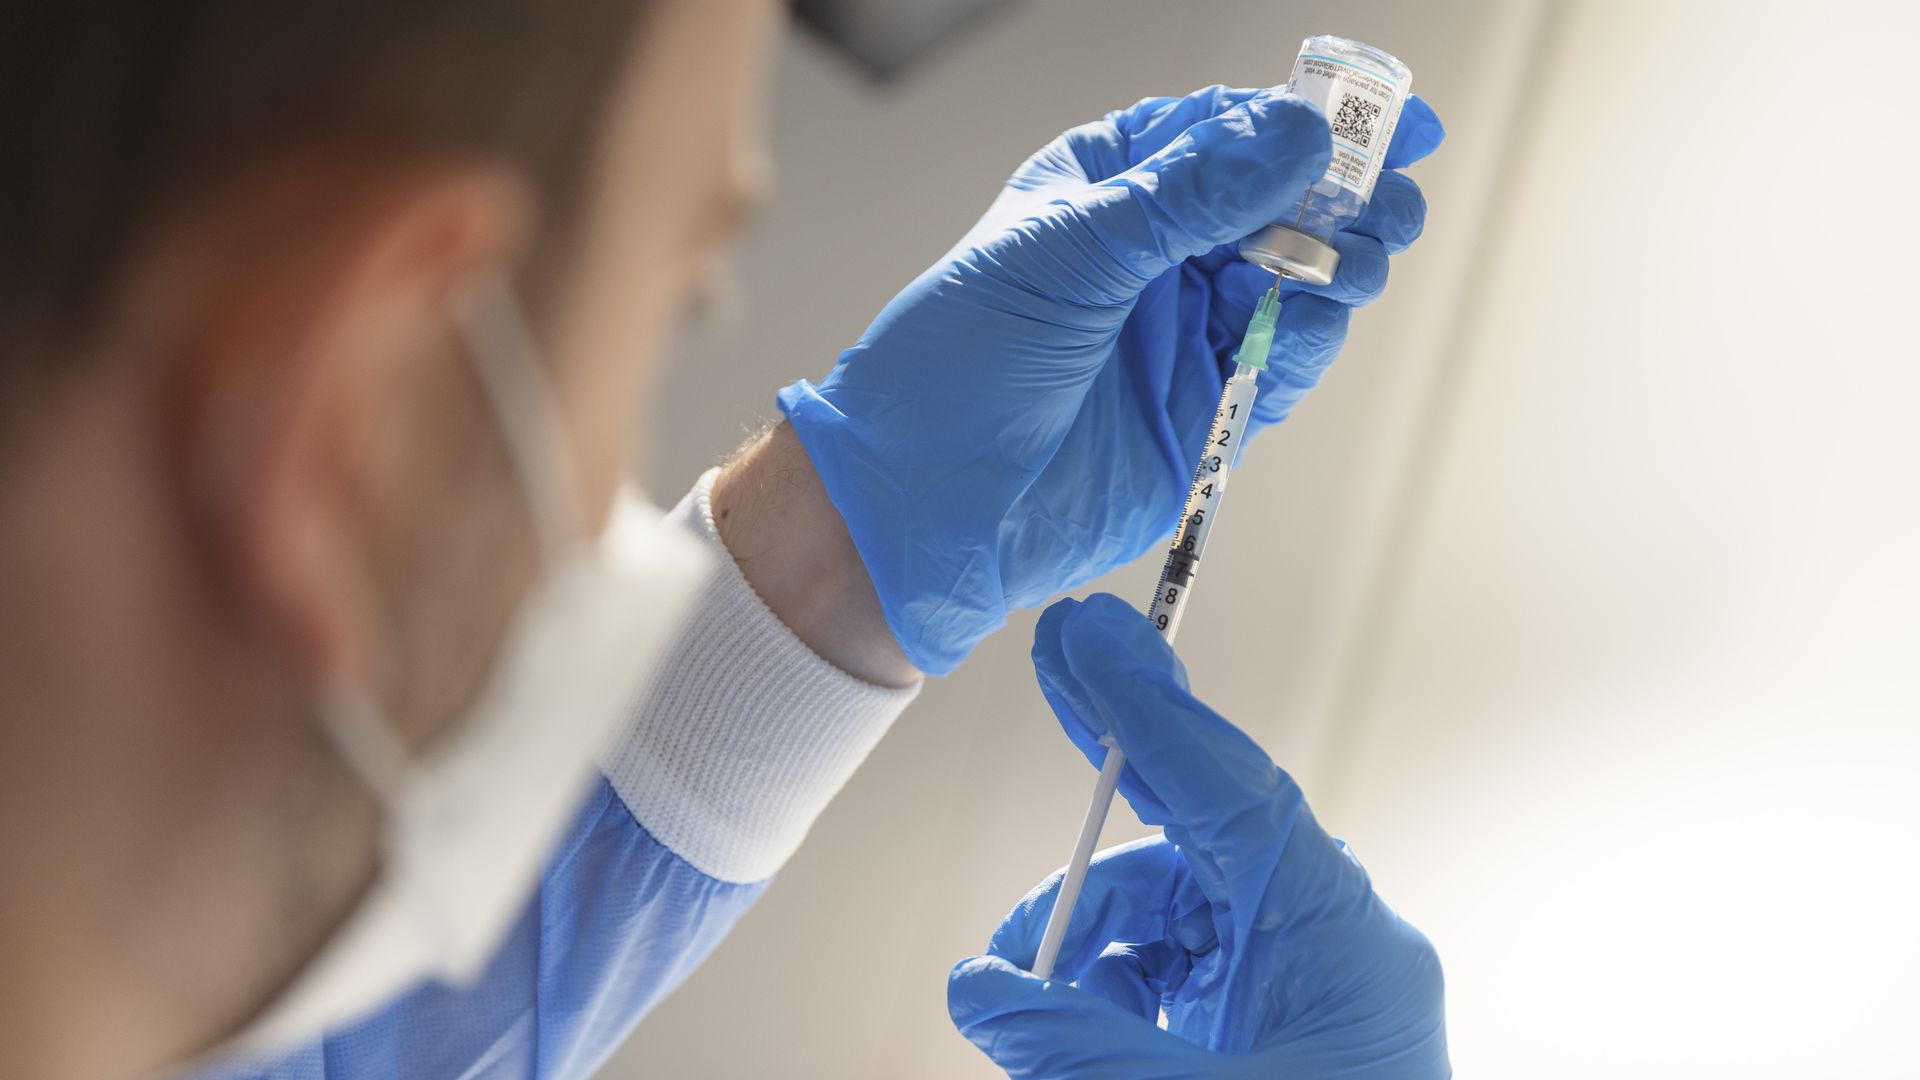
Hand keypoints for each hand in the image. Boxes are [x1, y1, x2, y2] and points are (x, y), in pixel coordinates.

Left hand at [779, 86, 1442, 673]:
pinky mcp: (1204, 406)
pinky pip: (1281, 359)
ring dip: (1335, 265)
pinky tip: (1308, 321)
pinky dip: (1307, 338)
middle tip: (1387, 200)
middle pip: (1279, 202)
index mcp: (1107, 186)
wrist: (924, 505)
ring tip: (1348, 264)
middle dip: (1342, 195)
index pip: (1225, 130)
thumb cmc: (953, 364)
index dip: (1307, 119)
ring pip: (1295, 279)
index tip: (1386, 119)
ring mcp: (1180, 330)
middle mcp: (1151, 253)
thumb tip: (1295, 136)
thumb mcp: (1068, 253)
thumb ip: (1189, 195)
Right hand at [947, 594, 1447, 1077]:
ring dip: (1082, 943)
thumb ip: (1079, 1043)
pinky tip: (1072, 1040)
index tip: (1086, 640)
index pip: (1233, 793)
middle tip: (1055, 670)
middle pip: (1198, 832)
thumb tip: (981, 986)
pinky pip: (1170, 971)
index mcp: (1341, 943)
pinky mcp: (1268, 1026)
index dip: (1150, 711)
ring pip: (1166, 913)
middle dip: (1114, 779)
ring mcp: (1297, 986)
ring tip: (1019, 1008)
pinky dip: (1108, 992)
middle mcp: (1324, 945)